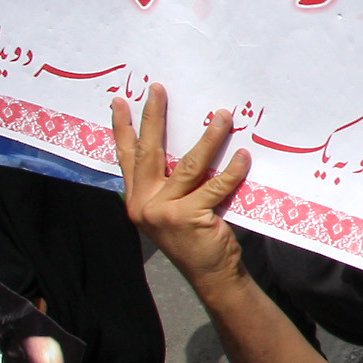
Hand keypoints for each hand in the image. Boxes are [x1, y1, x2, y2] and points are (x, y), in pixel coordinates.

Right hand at [111, 84, 251, 294]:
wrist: (211, 273)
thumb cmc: (195, 236)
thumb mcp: (173, 207)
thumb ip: (170, 182)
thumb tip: (184, 141)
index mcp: (137, 198)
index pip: (126, 157)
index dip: (122, 128)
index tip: (118, 100)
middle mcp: (144, 204)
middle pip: (150, 151)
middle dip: (155, 117)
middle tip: (159, 89)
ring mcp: (164, 212)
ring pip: (190, 164)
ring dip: (209, 137)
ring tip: (223, 116)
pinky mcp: (189, 217)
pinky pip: (215, 185)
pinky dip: (232, 170)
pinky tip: (243, 155)